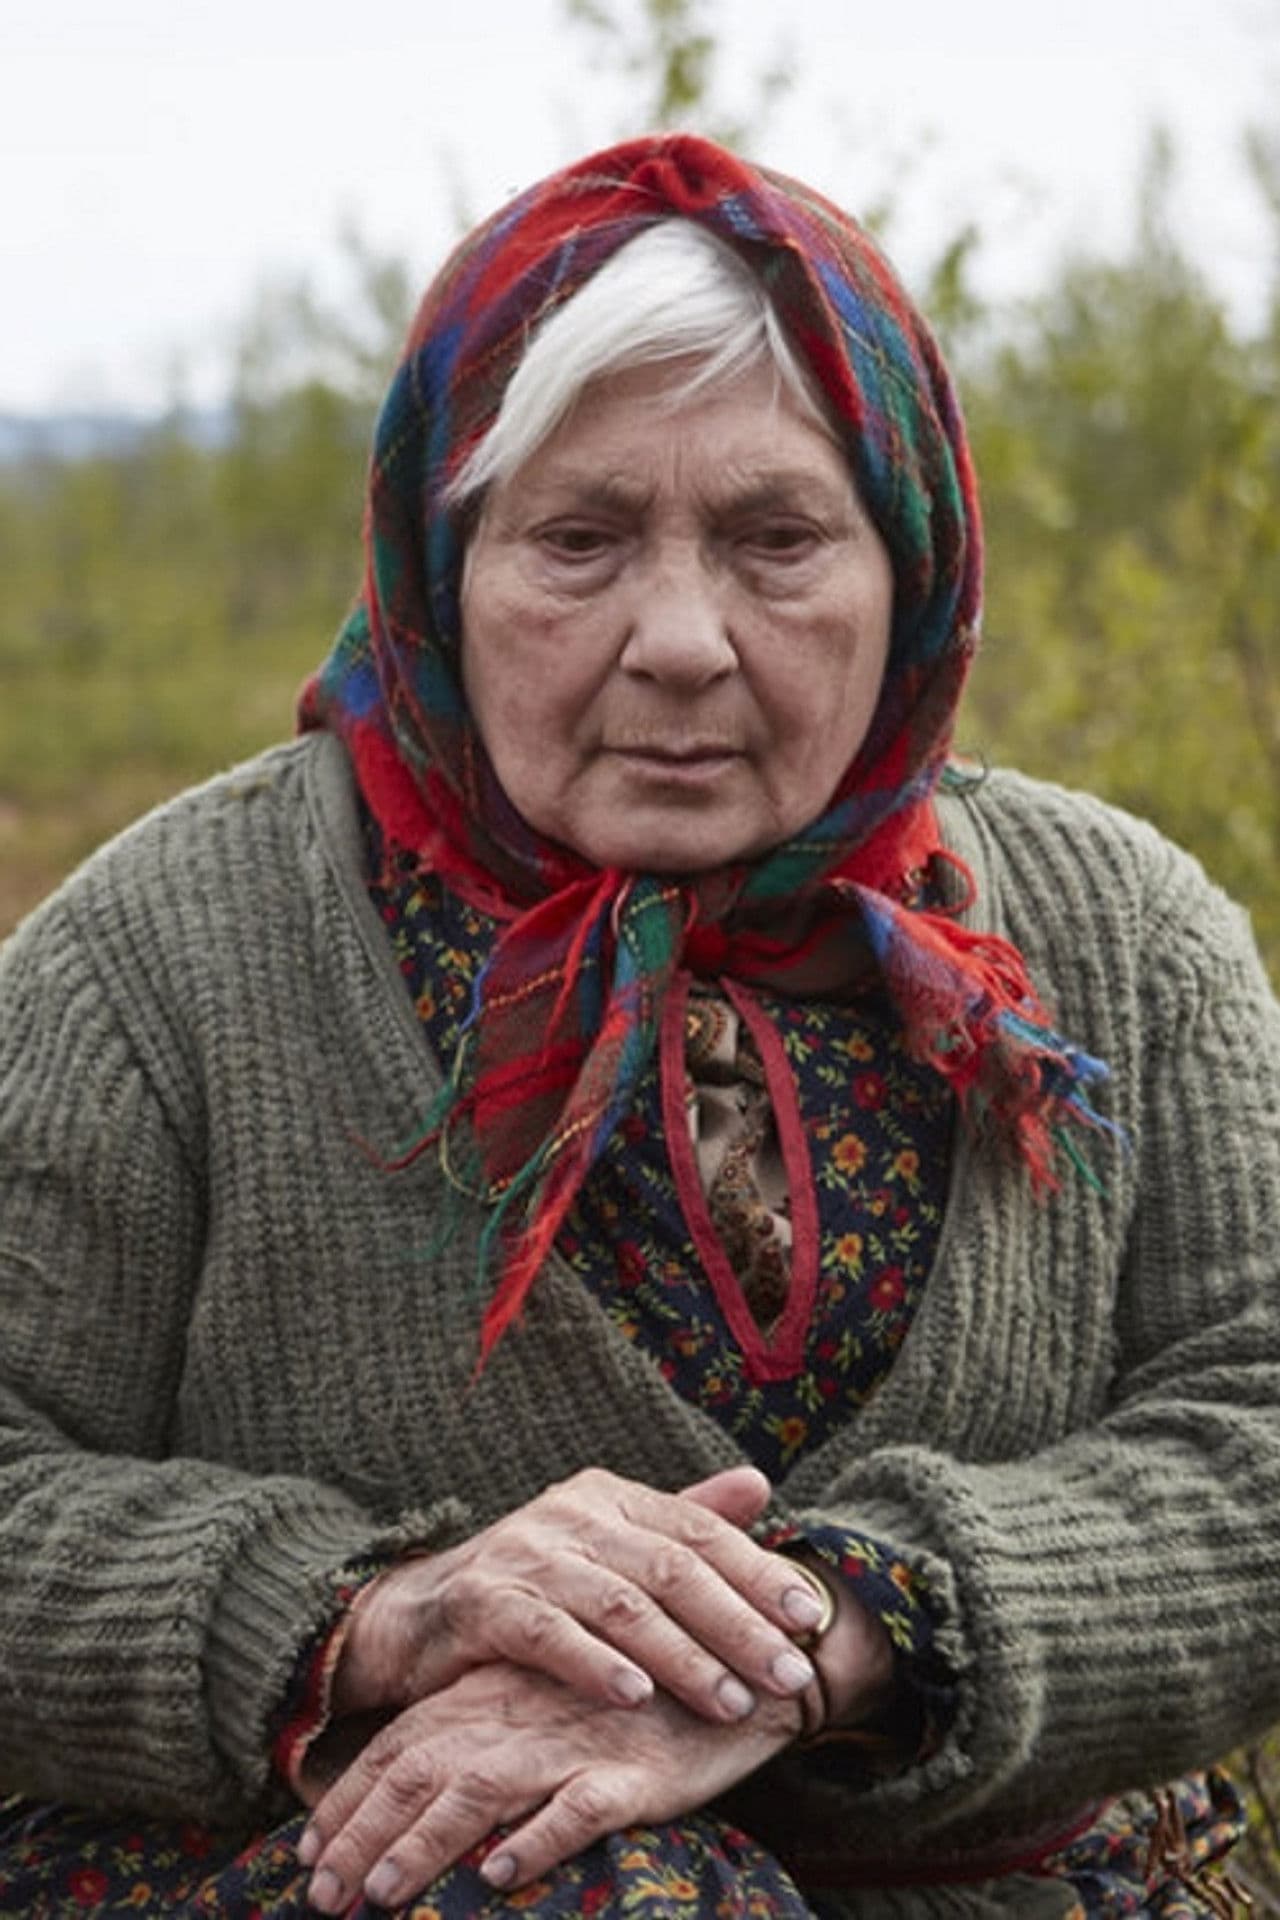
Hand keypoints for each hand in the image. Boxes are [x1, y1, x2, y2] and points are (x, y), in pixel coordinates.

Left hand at [298, 1659, 802, 1914]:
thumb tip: (428, 1793)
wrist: (743, 1668)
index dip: (350, 1796)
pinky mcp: (631, 1775)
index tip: (307, 1850)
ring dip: (424, 1846)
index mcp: (496, 1688)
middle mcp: (522, 1710)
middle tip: (319, 1896)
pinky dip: (536, 1840)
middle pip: (421, 1770)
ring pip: (478, 1791)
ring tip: (381, 1896)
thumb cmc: (636, 1693)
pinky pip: (574, 1810)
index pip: (403, 1741)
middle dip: (362, 1836)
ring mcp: (574, 1741)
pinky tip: (500, 1876)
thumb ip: (488, 1728)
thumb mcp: (552, 1701)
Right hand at [333, 1465, 828, 1727]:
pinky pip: (548, 1632)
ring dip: (682, 1656)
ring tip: (730, 1701)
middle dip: (739, 1625)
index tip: (810, 1618)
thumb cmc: (532, 1587)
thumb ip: (682, 1519)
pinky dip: (595, 1664)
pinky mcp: (483, 1600)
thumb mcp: (607, 1548)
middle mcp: (573, 1513)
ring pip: (621, 1604)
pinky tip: (636, 1697)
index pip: (700, 1529)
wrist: (417, 1616)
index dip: (758, 1572)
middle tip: (790, 1674)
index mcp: (611, 1497)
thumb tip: (761, 1484)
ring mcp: (525, 1553)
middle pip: (672, 1567)